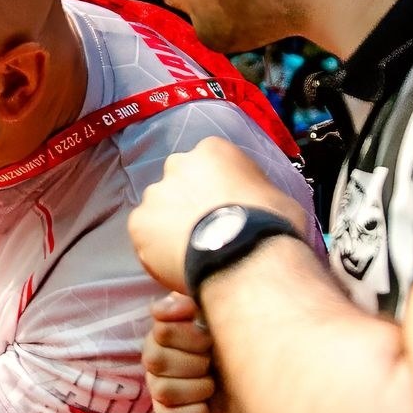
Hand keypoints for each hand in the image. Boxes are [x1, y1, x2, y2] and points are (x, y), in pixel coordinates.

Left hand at [127, 137, 308, 292]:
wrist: (245, 257)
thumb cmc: (270, 225)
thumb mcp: (275, 196)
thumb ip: (252, 192)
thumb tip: (253, 206)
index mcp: (213, 150)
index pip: (209, 163)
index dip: (216, 188)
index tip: (224, 207)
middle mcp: (177, 165)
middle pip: (179, 183)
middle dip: (188, 202)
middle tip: (205, 229)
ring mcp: (154, 194)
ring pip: (159, 209)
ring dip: (170, 225)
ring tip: (191, 250)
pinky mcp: (138, 224)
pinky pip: (145, 236)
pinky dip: (157, 248)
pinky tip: (177, 261)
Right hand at [142, 293, 247, 412]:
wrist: (273, 392)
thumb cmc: (251, 350)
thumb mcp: (227, 317)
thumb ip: (199, 299)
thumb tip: (175, 297)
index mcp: (169, 332)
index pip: (160, 329)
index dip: (189, 336)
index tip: (211, 338)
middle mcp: (160, 359)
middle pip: (156, 358)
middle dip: (195, 362)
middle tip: (215, 363)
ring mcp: (162, 389)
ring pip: (163, 389)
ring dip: (198, 388)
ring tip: (215, 386)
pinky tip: (208, 407)